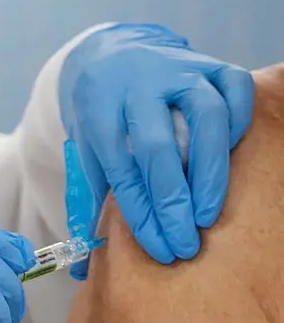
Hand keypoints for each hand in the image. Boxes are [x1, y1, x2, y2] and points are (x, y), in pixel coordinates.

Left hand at [60, 23, 253, 275]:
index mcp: (98, 107)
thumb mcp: (85, 149)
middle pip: (158, 145)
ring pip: (204, 114)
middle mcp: (136, 84)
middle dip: (172, 201)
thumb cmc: (101, 116)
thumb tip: (85, 268)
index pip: (120, 166)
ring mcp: (175, 68)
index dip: (141, 212)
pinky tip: (229, 159)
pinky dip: (238, 123)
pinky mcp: (208, 61)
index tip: (159, 248)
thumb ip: (89, 201)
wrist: (109, 55)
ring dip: (210, 170)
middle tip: (185, 244)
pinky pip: (234, 88)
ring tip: (208, 214)